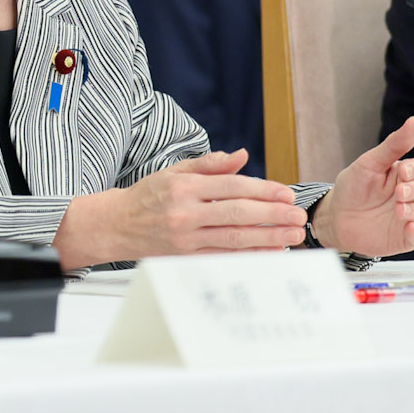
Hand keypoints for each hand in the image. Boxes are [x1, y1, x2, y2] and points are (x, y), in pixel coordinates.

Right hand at [52, 149, 307, 269]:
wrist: (116, 225)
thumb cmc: (149, 196)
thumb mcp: (176, 171)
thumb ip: (211, 164)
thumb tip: (242, 156)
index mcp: (185, 186)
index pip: (232, 187)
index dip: (262, 190)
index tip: (286, 194)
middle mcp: (185, 212)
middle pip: (237, 214)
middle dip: (272, 216)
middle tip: (297, 217)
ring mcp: (185, 237)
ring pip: (233, 238)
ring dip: (268, 238)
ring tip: (292, 236)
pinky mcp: (185, 256)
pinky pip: (223, 256)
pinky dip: (249, 254)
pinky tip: (270, 251)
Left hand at [309, 117, 413, 257]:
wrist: (335, 218)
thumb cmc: (352, 188)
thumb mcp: (369, 164)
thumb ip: (393, 145)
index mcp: (404, 175)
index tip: (402, 171)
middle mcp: (412, 195)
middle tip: (398, 192)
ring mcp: (410, 217)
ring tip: (398, 209)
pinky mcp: (405, 237)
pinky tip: (409, 226)